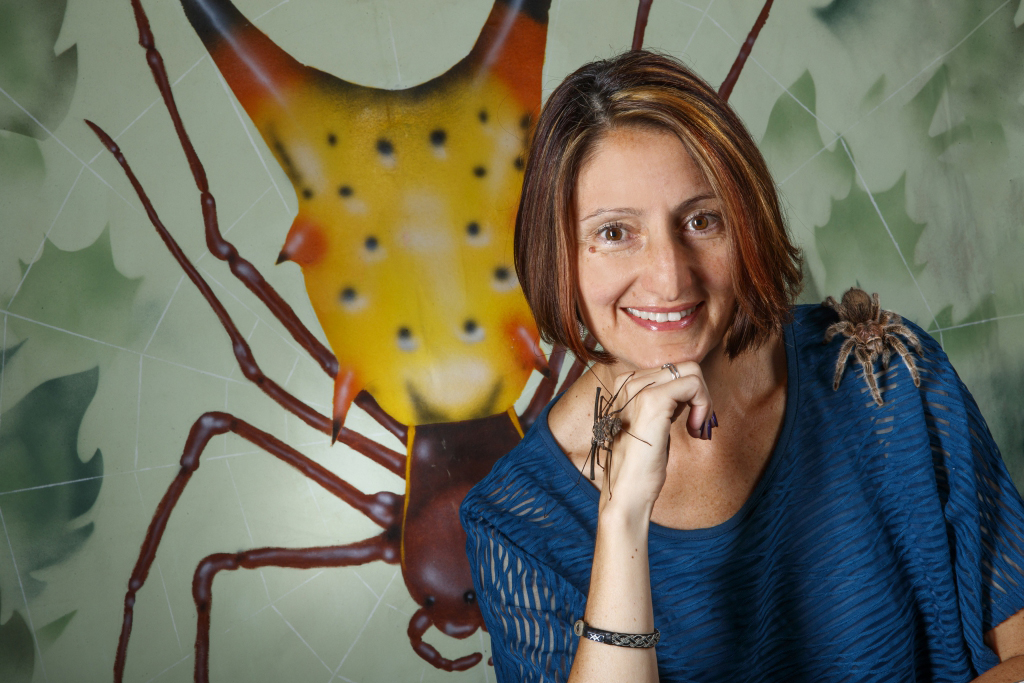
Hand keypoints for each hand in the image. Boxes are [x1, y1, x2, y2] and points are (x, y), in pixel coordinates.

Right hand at [594, 362, 714, 517]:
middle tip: (697, 425)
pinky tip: (694, 430)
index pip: (672, 370)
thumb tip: (691, 387)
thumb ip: (665, 401)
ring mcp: (638, 389)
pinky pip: (694, 384)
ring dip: (704, 401)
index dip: (689, 394)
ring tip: (695, 428)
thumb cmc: (640, 464)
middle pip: (684, 366)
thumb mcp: (652, 423)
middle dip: (700, 395)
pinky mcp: (653, 400)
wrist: (627, 491)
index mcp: (625, 384)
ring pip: (692, 371)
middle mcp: (628, 381)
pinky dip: (703, 406)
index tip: (690, 421)